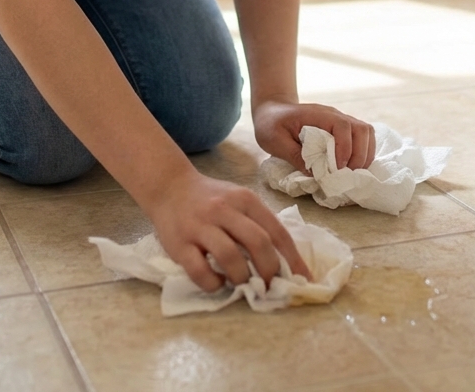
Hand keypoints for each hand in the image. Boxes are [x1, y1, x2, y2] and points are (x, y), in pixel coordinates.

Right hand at [145, 168, 311, 292]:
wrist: (170, 188)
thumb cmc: (211, 200)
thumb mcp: (239, 201)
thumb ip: (258, 225)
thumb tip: (286, 263)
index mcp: (245, 199)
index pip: (277, 231)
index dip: (293, 259)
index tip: (304, 281)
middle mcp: (224, 210)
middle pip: (258, 243)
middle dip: (270, 271)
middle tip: (270, 287)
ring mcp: (201, 226)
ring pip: (230, 257)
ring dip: (242, 277)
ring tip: (242, 283)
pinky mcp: (180, 244)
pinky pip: (200, 270)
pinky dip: (213, 283)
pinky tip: (217, 282)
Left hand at [253, 100, 376, 173]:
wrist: (271, 110)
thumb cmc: (271, 124)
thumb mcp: (275, 141)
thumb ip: (295, 156)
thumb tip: (315, 174)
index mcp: (318, 115)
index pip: (342, 126)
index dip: (345, 148)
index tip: (337, 168)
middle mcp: (334, 115)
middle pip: (362, 129)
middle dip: (360, 155)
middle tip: (347, 175)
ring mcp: (339, 121)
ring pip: (366, 133)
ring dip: (364, 155)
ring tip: (352, 173)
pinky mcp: (340, 130)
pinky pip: (361, 138)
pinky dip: (362, 153)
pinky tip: (351, 167)